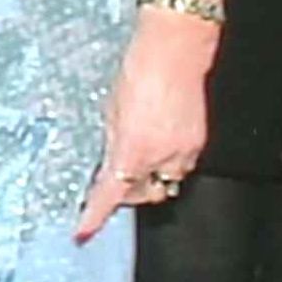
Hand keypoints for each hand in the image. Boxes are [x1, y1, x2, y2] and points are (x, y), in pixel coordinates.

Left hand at [79, 18, 211, 240]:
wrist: (176, 50)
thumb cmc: (139, 71)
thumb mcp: (111, 109)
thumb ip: (113, 143)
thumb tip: (111, 163)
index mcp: (132, 149)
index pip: (111, 194)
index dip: (96, 216)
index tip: (83, 231)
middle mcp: (161, 156)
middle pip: (144, 193)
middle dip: (130, 191)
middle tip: (117, 176)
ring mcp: (184, 151)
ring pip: (165, 180)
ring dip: (150, 175)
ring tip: (141, 150)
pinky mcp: (199, 141)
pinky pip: (180, 162)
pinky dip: (167, 158)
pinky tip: (158, 136)